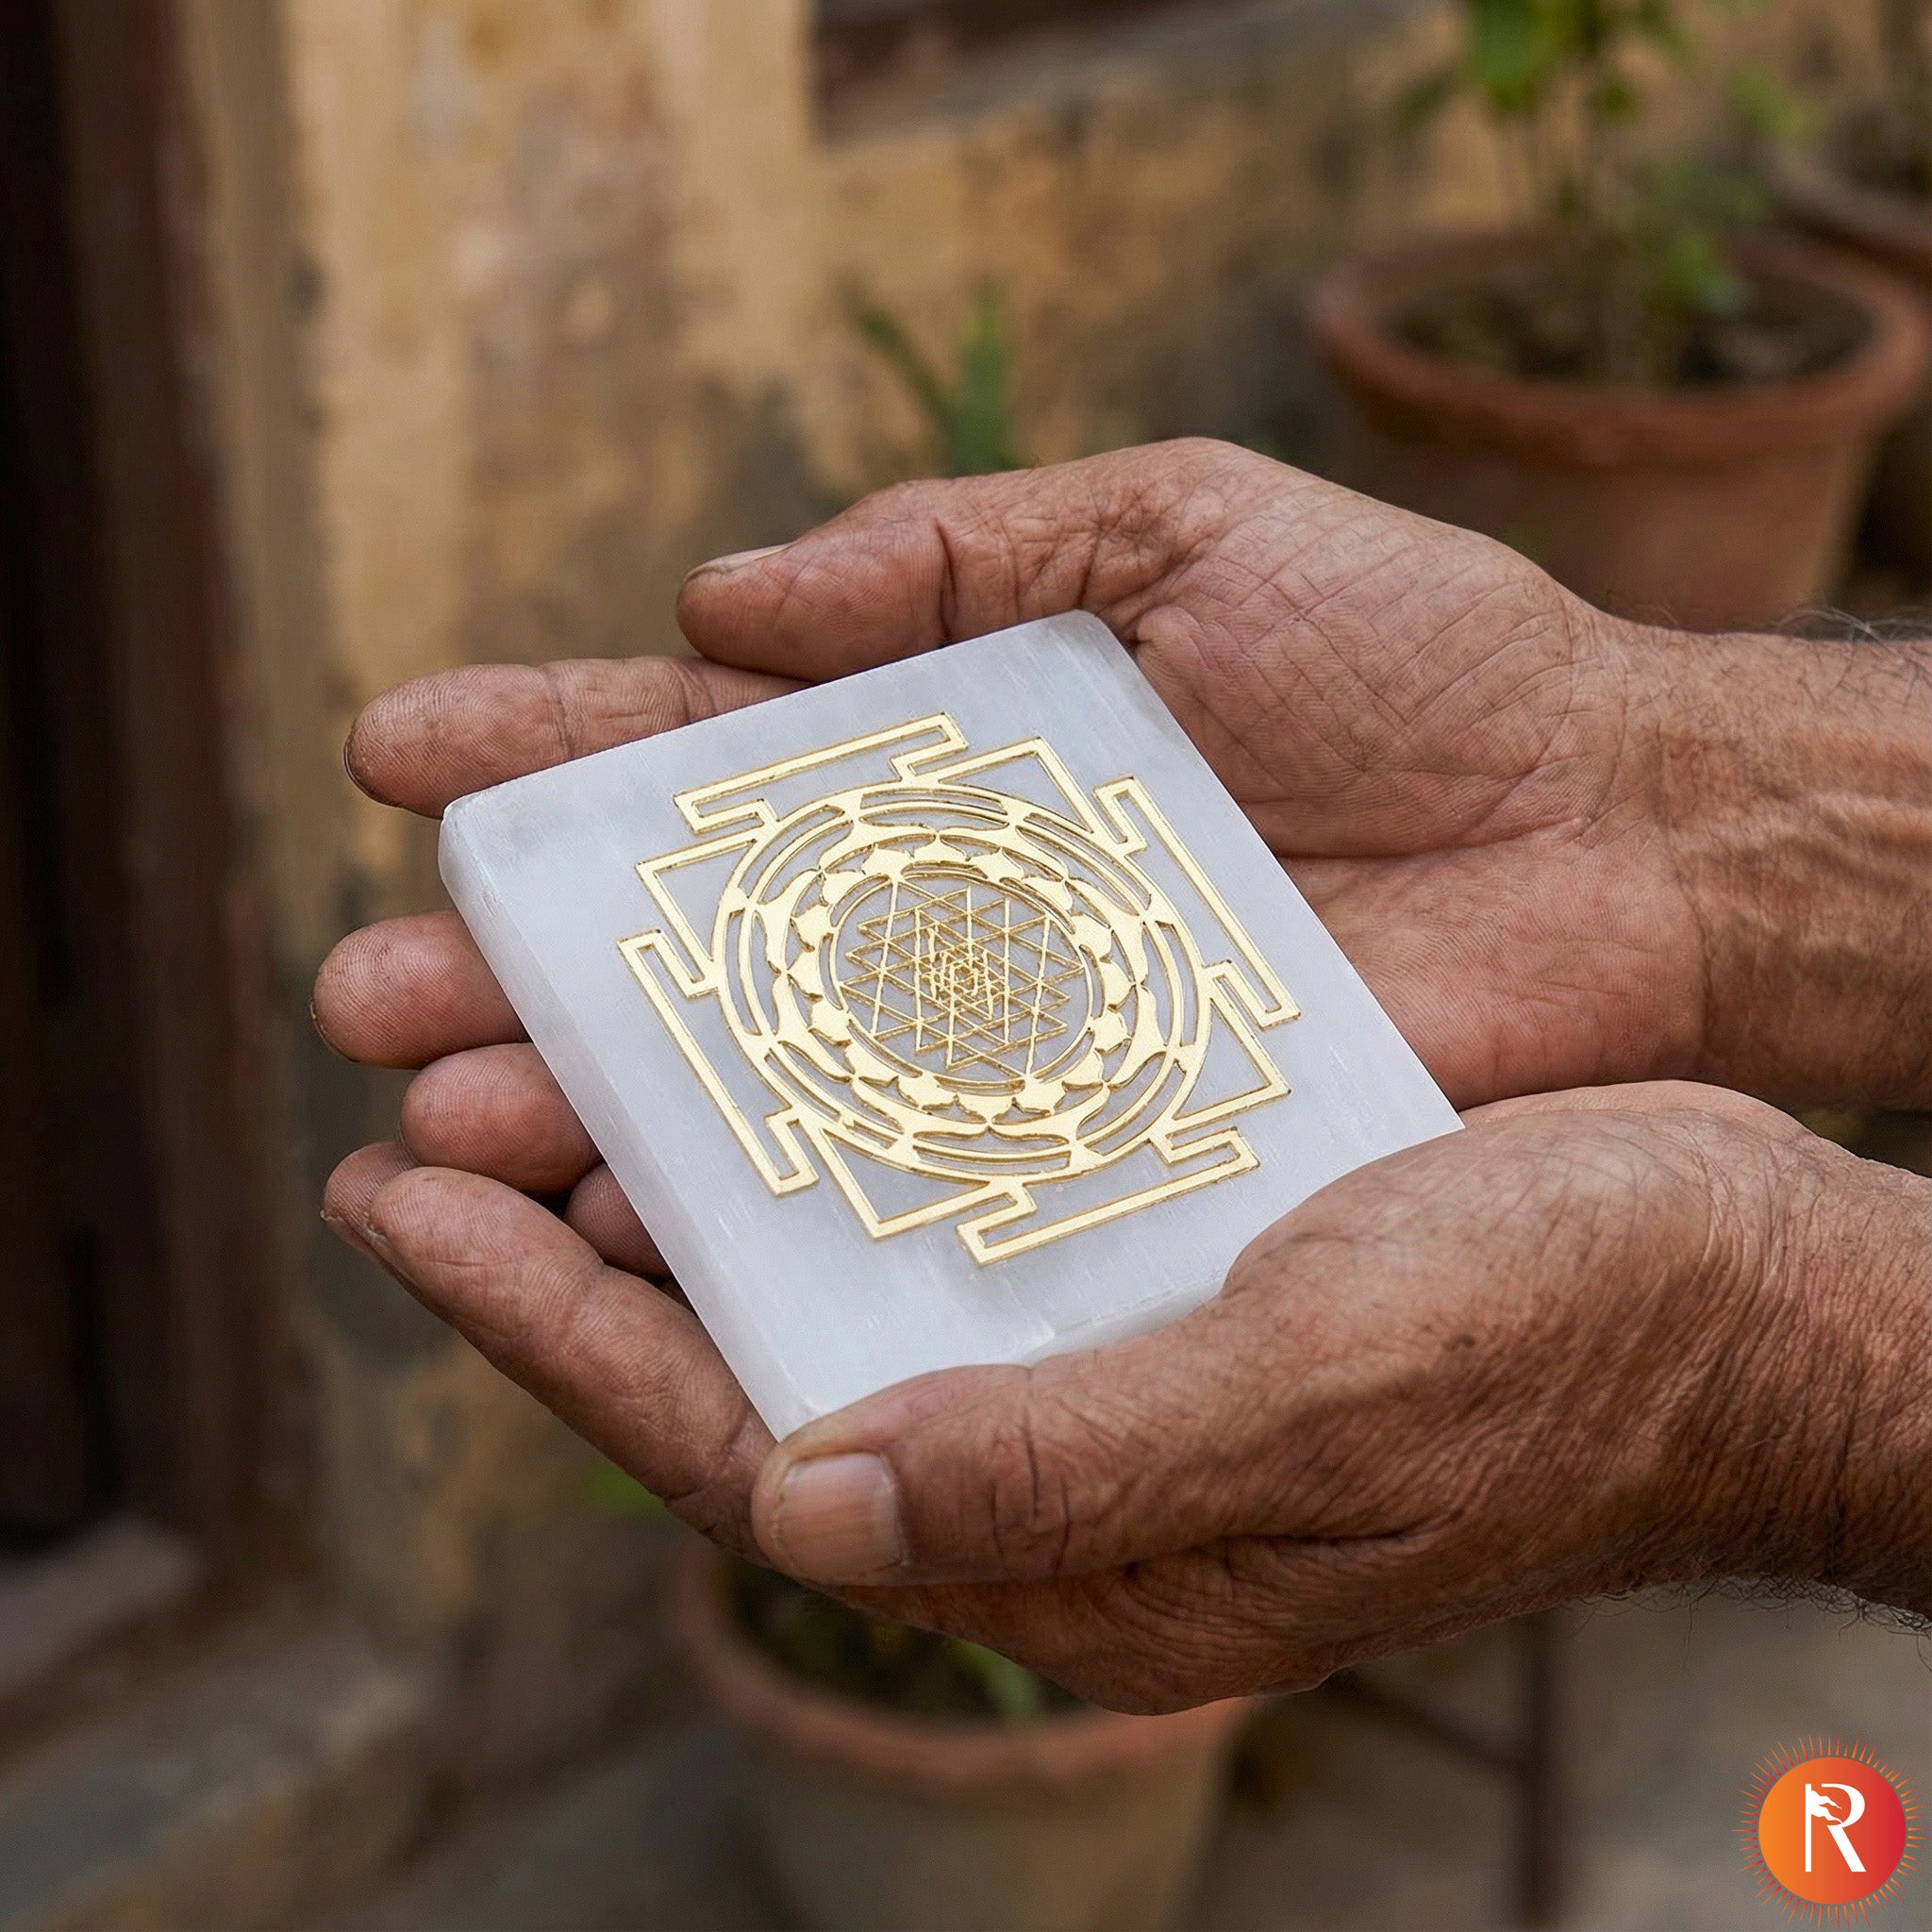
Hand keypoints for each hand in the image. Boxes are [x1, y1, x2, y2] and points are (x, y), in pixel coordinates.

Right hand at [317, 443, 1931, 1222]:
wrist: (1618, 834)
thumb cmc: (1422, 661)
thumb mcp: (1185, 529)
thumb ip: (958, 550)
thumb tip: (718, 597)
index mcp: (949, 756)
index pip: (708, 757)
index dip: (548, 756)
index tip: (390, 758)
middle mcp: (950, 917)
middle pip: (696, 951)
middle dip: (521, 969)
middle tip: (370, 999)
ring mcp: (1012, 1053)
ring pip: (769, 1093)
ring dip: (601, 1111)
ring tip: (448, 1128)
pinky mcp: (1096, 1163)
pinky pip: (910, 1200)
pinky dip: (780, 1222)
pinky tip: (641, 1241)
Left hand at [324, 1081, 1931, 1708]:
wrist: (1746, 1274)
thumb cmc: (1570, 1344)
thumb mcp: (1321, 1399)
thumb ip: (1064, 1471)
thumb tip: (806, 1515)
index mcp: (1056, 1503)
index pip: (730, 1428)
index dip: (544, 1317)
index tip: (396, 1196)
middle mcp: (1044, 1411)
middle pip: (742, 1303)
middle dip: (568, 1182)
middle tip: (423, 1053)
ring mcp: (1095, 1305)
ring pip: (827, 1205)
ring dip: (683, 1098)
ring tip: (549, 991)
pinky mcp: (1161, 1206)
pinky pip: (948, 1133)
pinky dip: (847, 1055)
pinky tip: (784, 968)